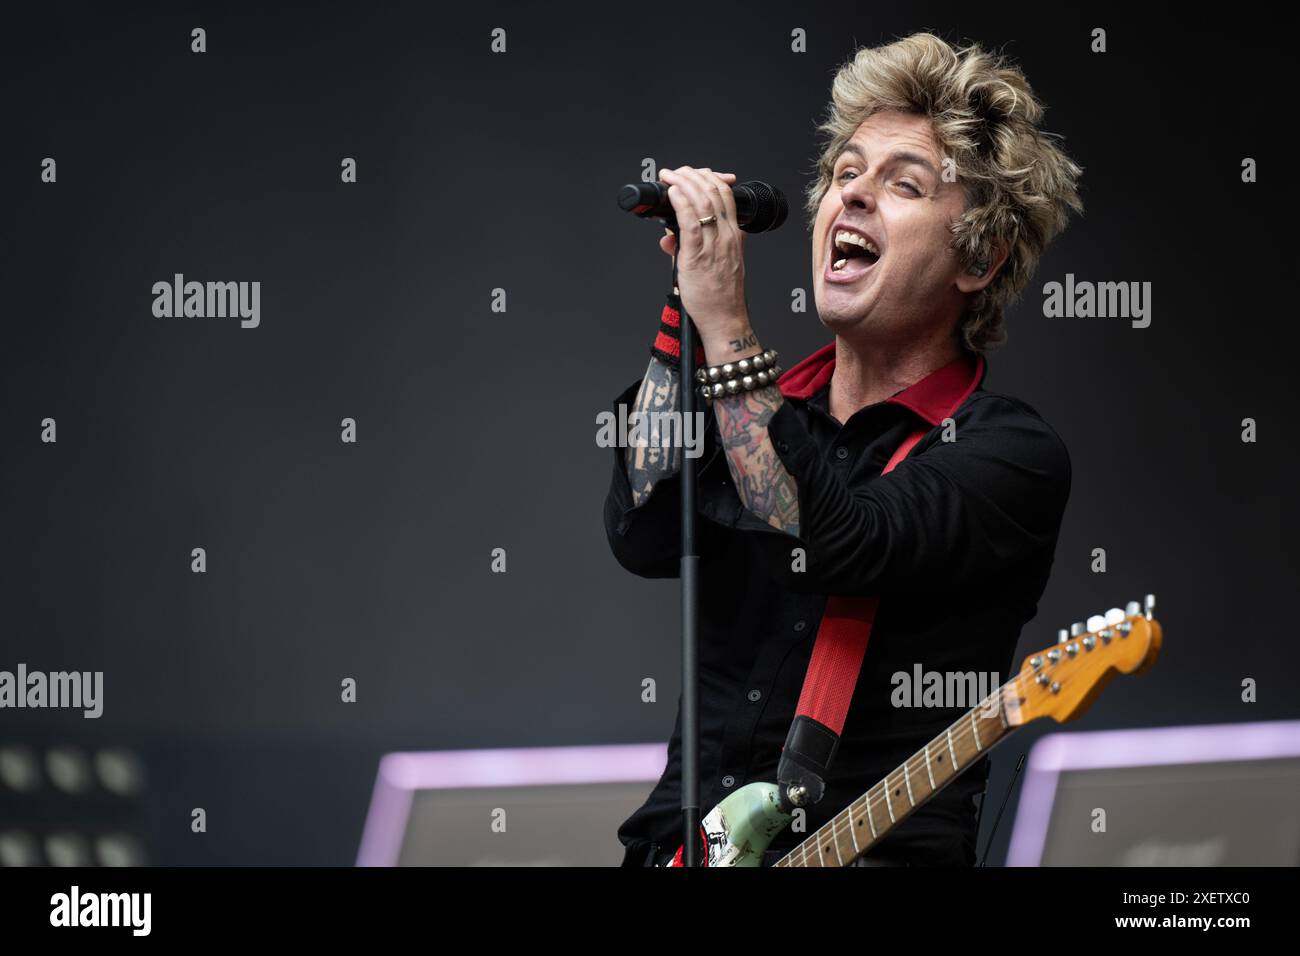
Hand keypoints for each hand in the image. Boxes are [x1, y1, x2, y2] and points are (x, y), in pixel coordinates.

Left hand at [656, 166, 750, 350]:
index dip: (710, 177)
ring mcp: (713, 245)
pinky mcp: (698, 256)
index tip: (694, 173)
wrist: (724, 319)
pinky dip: (682, 203)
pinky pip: (691, 223)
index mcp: (734, 235)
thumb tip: (669, 235)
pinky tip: (674, 193)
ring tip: (670, 176)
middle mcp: (726, 236)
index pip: (726, 195)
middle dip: (693, 175)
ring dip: (684, 183)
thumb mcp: (714, 263)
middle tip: (676, 171)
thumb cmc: (719, 296)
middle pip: (714, 192)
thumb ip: (692, 245)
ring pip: (703, 202)